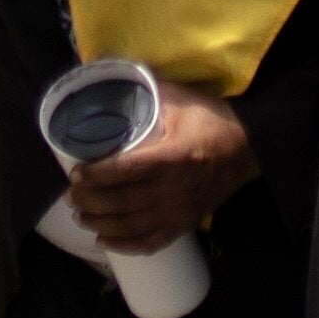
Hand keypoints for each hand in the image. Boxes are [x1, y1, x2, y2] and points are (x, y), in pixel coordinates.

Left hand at [62, 81, 251, 248]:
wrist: (247, 149)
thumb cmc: (211, 120)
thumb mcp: (182, 99)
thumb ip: (148, 89)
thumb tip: (110, 72)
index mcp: (174, 156)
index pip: (128, 170)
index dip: (98, 175)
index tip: (77, 174)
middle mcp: (176, 188)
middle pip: (124, 201)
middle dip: (92, 202)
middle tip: (71, 196)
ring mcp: (180, 210)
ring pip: (133, 225)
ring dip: (101, 224)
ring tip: (81, 216)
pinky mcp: (185, 224)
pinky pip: (151, 242)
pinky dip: (126, 245)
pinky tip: (105, 240)